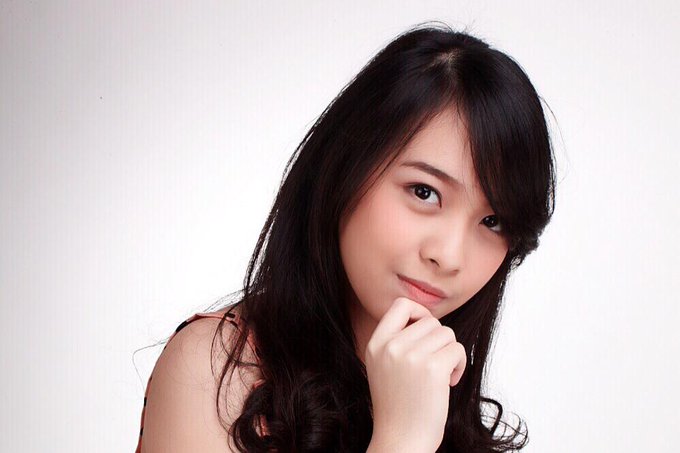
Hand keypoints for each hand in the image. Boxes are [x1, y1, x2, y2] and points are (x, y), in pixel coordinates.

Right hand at [365, 297, 466, 452]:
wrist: (401, 440)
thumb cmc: (398, 407)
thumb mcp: (383, 366)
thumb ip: (396, 341)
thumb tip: (426, 317)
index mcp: (375, 344)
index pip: (401, 305)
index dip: (419, 313)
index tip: (425, 334)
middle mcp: (391, 346)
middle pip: (430, 321)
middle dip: (439, 341)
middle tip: (435, 364)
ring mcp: (411, 356)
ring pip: (446, 333)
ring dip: (450, 352)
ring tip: (441, 375)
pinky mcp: (432, 368)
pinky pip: (457, 349)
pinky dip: (459, 364)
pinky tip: (448, 382)